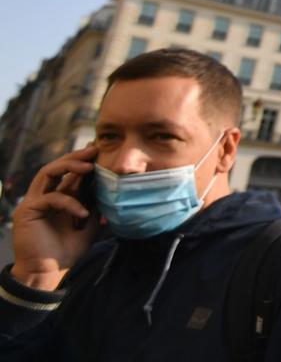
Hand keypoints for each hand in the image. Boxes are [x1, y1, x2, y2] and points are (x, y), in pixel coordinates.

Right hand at [10, 146, 100, 290]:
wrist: (48, 272)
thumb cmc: (67, 250)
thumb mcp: (88, 225)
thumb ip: (95, 206)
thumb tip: (111, 190)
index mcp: (57, 198)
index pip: (68, 173)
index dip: (83, 161)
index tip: (101, 150)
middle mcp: (43, 196)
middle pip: (56, 167)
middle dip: (75, 156)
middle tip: (94, 150)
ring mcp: (33, 202)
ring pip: (47, 173)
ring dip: (68, 166)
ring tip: (89, 167)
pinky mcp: (27, 211)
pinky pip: (50, 198)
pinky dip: (69, 203)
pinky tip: (83, 214)